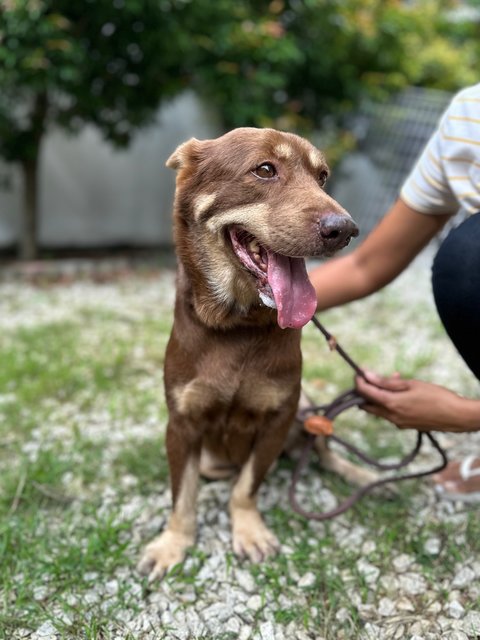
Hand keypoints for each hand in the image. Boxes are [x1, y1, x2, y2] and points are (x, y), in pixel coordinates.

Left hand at [355, 371, 477, 432]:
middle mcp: (391, 417)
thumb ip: (386, 382)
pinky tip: (402, 393)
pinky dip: (389, 402)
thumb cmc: (436, 397)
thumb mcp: (411, 384)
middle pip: (366, 404)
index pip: (364, 393)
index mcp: (391, 404)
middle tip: (374, 377)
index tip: (359, 372)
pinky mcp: (404, 426)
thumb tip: (367, 376)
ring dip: (379, 395)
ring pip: (378, 409)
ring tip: (395, 381)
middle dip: (365, 390)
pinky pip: (389, 414)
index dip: (359, 381)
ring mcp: (397, 423)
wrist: (456, 416)